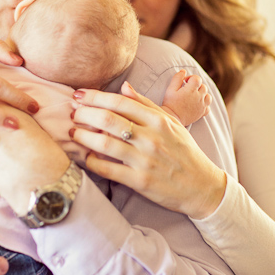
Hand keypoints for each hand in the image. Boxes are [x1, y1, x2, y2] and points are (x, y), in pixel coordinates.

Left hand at [70, 81, 225, 218]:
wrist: (202, 186)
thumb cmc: (184, 151)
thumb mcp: (171, 123)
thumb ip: (146, 104)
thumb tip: (124, 87)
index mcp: (158, 120)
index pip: (119, 102)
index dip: (94, 96)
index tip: (78, 95)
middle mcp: (151, 138)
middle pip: (108, 119)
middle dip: (84, 113)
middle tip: (72, 113)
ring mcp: (145, 160)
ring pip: (104, 143)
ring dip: (83, 136)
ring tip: (72, 133)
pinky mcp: (140, 182)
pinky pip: (108, 169)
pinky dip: (92, 161)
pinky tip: (85, 156)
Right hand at [162, 70, 211, 126]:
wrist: (172, 118)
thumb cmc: (170, 103)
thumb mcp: (170, 89)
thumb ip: (177, 78)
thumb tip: (183, 71)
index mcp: (191, 90)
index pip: (197, 78)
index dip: (191, 78)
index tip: (184, 82)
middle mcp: (199, 97)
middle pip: (203, 86)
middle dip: (196, 86)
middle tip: (187, 90)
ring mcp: (202, 105)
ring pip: (208, 96)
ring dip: (202, 94)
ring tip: (193, 96)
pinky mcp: (202, 113)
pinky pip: (208, 107)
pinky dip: (204, 104)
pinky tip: (197, 104)